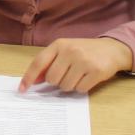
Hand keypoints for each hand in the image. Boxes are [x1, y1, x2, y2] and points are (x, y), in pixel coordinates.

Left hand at [19, 37, 133, 94]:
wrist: (112, 49)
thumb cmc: (84, 51)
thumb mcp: (65, 51)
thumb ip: (49, 63)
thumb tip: (33, 81)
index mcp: (59, 44)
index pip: (39, 63)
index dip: (28, 77)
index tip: (22, 89)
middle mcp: (70, 51)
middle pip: (52, 79)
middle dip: (57, 82)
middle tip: (67, 75)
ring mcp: (84, 61)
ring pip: (65, 86)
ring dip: (70, 85)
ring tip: (78, 75)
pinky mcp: (96, 71)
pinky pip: (80, 89)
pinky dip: (81, 88)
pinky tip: (87, 78)